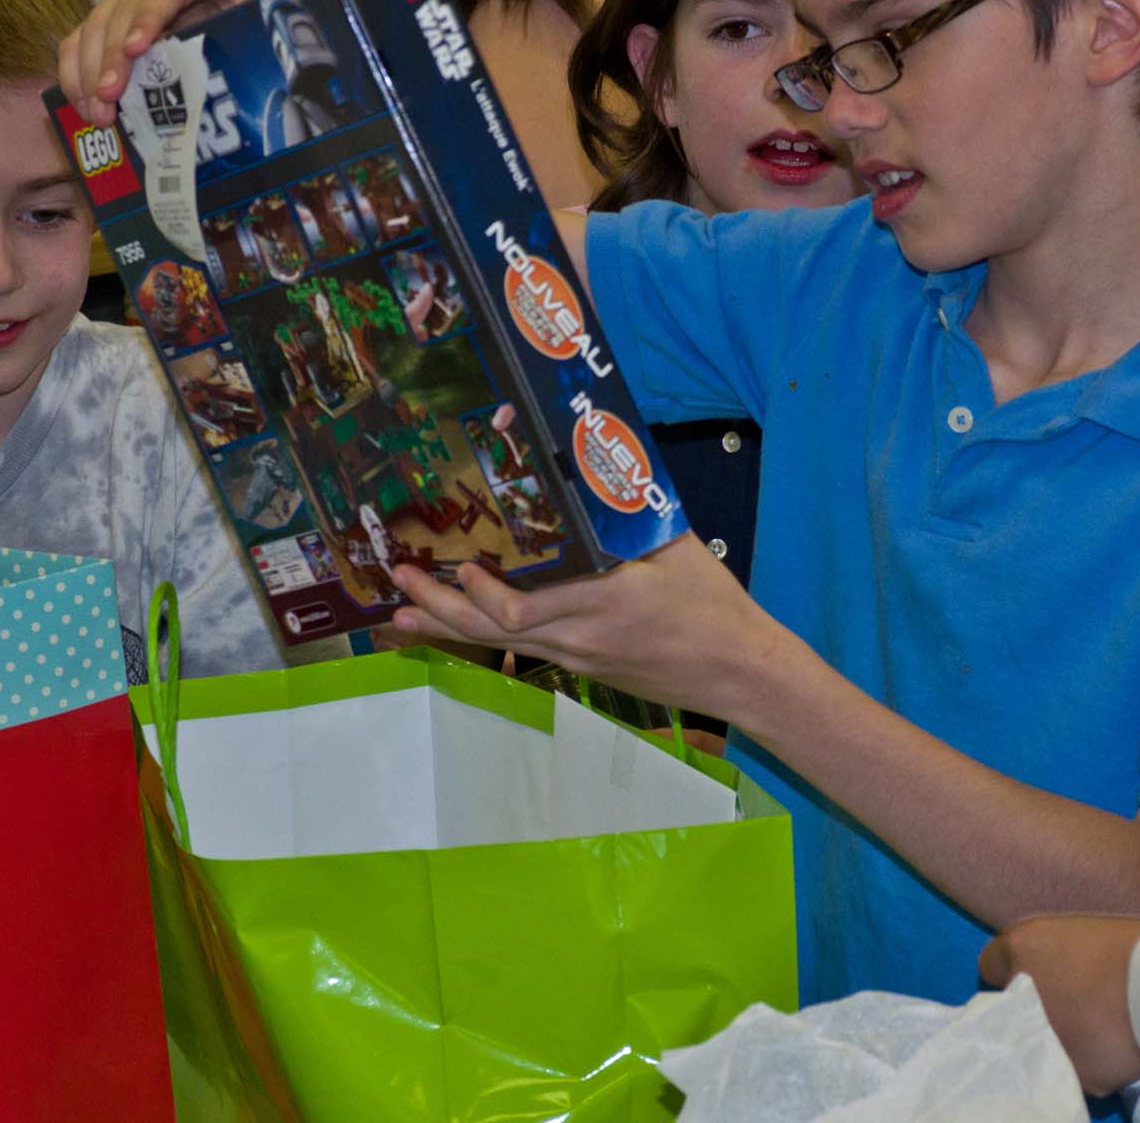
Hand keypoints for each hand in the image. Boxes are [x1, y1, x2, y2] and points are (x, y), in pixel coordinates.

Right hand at [59, 0, 286, 124]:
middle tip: (110, 103)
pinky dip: (76, 70)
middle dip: (112, 58)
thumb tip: (281, 66)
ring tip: (99, 115)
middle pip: (125, 10)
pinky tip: (84, 104)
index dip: (150, 17)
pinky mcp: (112, 6)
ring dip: (90, 71)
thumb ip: (274, 23)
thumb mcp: (273, 0)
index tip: (136, 51)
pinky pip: (82, 35)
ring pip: (96, 24)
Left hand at [389, 533, 790, 722]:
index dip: (479, 594)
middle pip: (491, 631)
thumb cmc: (712, 605)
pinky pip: (523, 650)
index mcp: (599, 604)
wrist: (739, 671)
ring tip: (404, 612)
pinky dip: (486, 633)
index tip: (458, 566)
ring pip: (500, 644)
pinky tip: (465, 625)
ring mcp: (578, 658)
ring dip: (448, 625)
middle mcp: (577, 638)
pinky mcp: (585, 668)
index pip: (519, 611)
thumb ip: (627, 514)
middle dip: (439, 607)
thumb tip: (591, 469)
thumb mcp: (674, 546)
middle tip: (400, 583)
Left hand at [980, 915, 1139, 1094]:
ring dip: (1058, 1037)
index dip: (1016, 968)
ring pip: (1039, 1043)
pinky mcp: (1072, 1075)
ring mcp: (1044, 1041)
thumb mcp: (1081, 930)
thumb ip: (1048, 949)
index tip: (1038, 973)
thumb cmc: (1134, 947)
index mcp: (1023, 949)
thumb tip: (1041, 967)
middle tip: (1070, 1002)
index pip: (992, 964)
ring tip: (1095, 1026)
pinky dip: (1089, 1061)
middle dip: (1032, 1007)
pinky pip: (1073, 1069)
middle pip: (1011, 1009)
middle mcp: (1020, 997)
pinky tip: (1112, 1048)